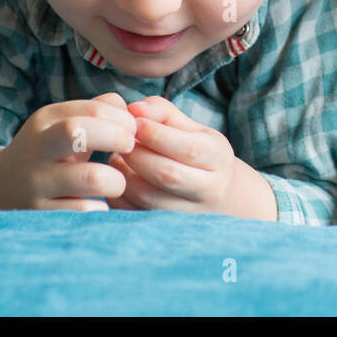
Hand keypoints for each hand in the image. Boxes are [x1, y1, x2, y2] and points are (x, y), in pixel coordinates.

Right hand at [0, 92, 136, 209]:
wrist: (0, 188)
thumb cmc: (50, 151)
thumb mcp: (63, 123)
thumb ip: (98, 109)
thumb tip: (130, 110)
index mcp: (46, 120)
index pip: (94, 110)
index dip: (123, 120)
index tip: (132, 131)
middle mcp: (38, 148)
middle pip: (80, 132)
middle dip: (117, 138)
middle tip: (128, 149)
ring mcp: (37, 183)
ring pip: (91, 178)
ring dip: (115, 180)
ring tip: (115, 182)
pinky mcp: (40, 214)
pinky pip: (84, 211)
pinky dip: (100, 208)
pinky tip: (97, 203)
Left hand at [106, 96, 243, 214]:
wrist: (218, 194)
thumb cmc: (199, 154)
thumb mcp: (192, 128)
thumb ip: (163, 113)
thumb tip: (134, 108)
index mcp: (218, 158)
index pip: (189, 148)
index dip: (157, 134)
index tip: (134, 122)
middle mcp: (209, 189)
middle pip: (169, 175)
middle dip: (138, 156)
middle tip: (120, 141)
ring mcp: (189, 214)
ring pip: (150, 199)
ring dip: (126, 176)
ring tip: (117, 158)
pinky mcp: (167, 228)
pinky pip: (136, 215)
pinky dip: (120, 197)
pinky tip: (118, 180)